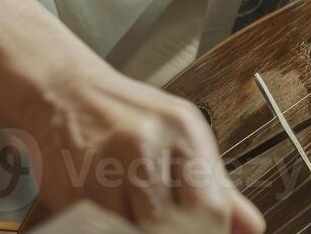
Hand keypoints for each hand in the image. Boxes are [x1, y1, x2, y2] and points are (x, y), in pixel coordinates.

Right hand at [24, 67, 264, 231]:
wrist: (59, 91)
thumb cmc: (121, 113)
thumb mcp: (180, 135)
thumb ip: (216, 186)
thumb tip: (252, 228)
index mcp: (183, 131)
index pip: (211, 209)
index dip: (207, 230)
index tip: (199, 229)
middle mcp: (147, 144)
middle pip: (172, 226)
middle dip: (170, 231)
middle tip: (161, 218)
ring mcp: (107, 167)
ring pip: (136, 230)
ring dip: (135, 226)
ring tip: (131, 206)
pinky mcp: (74, 189)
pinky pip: (104, 226)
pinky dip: (111, 224)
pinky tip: (110, 207)